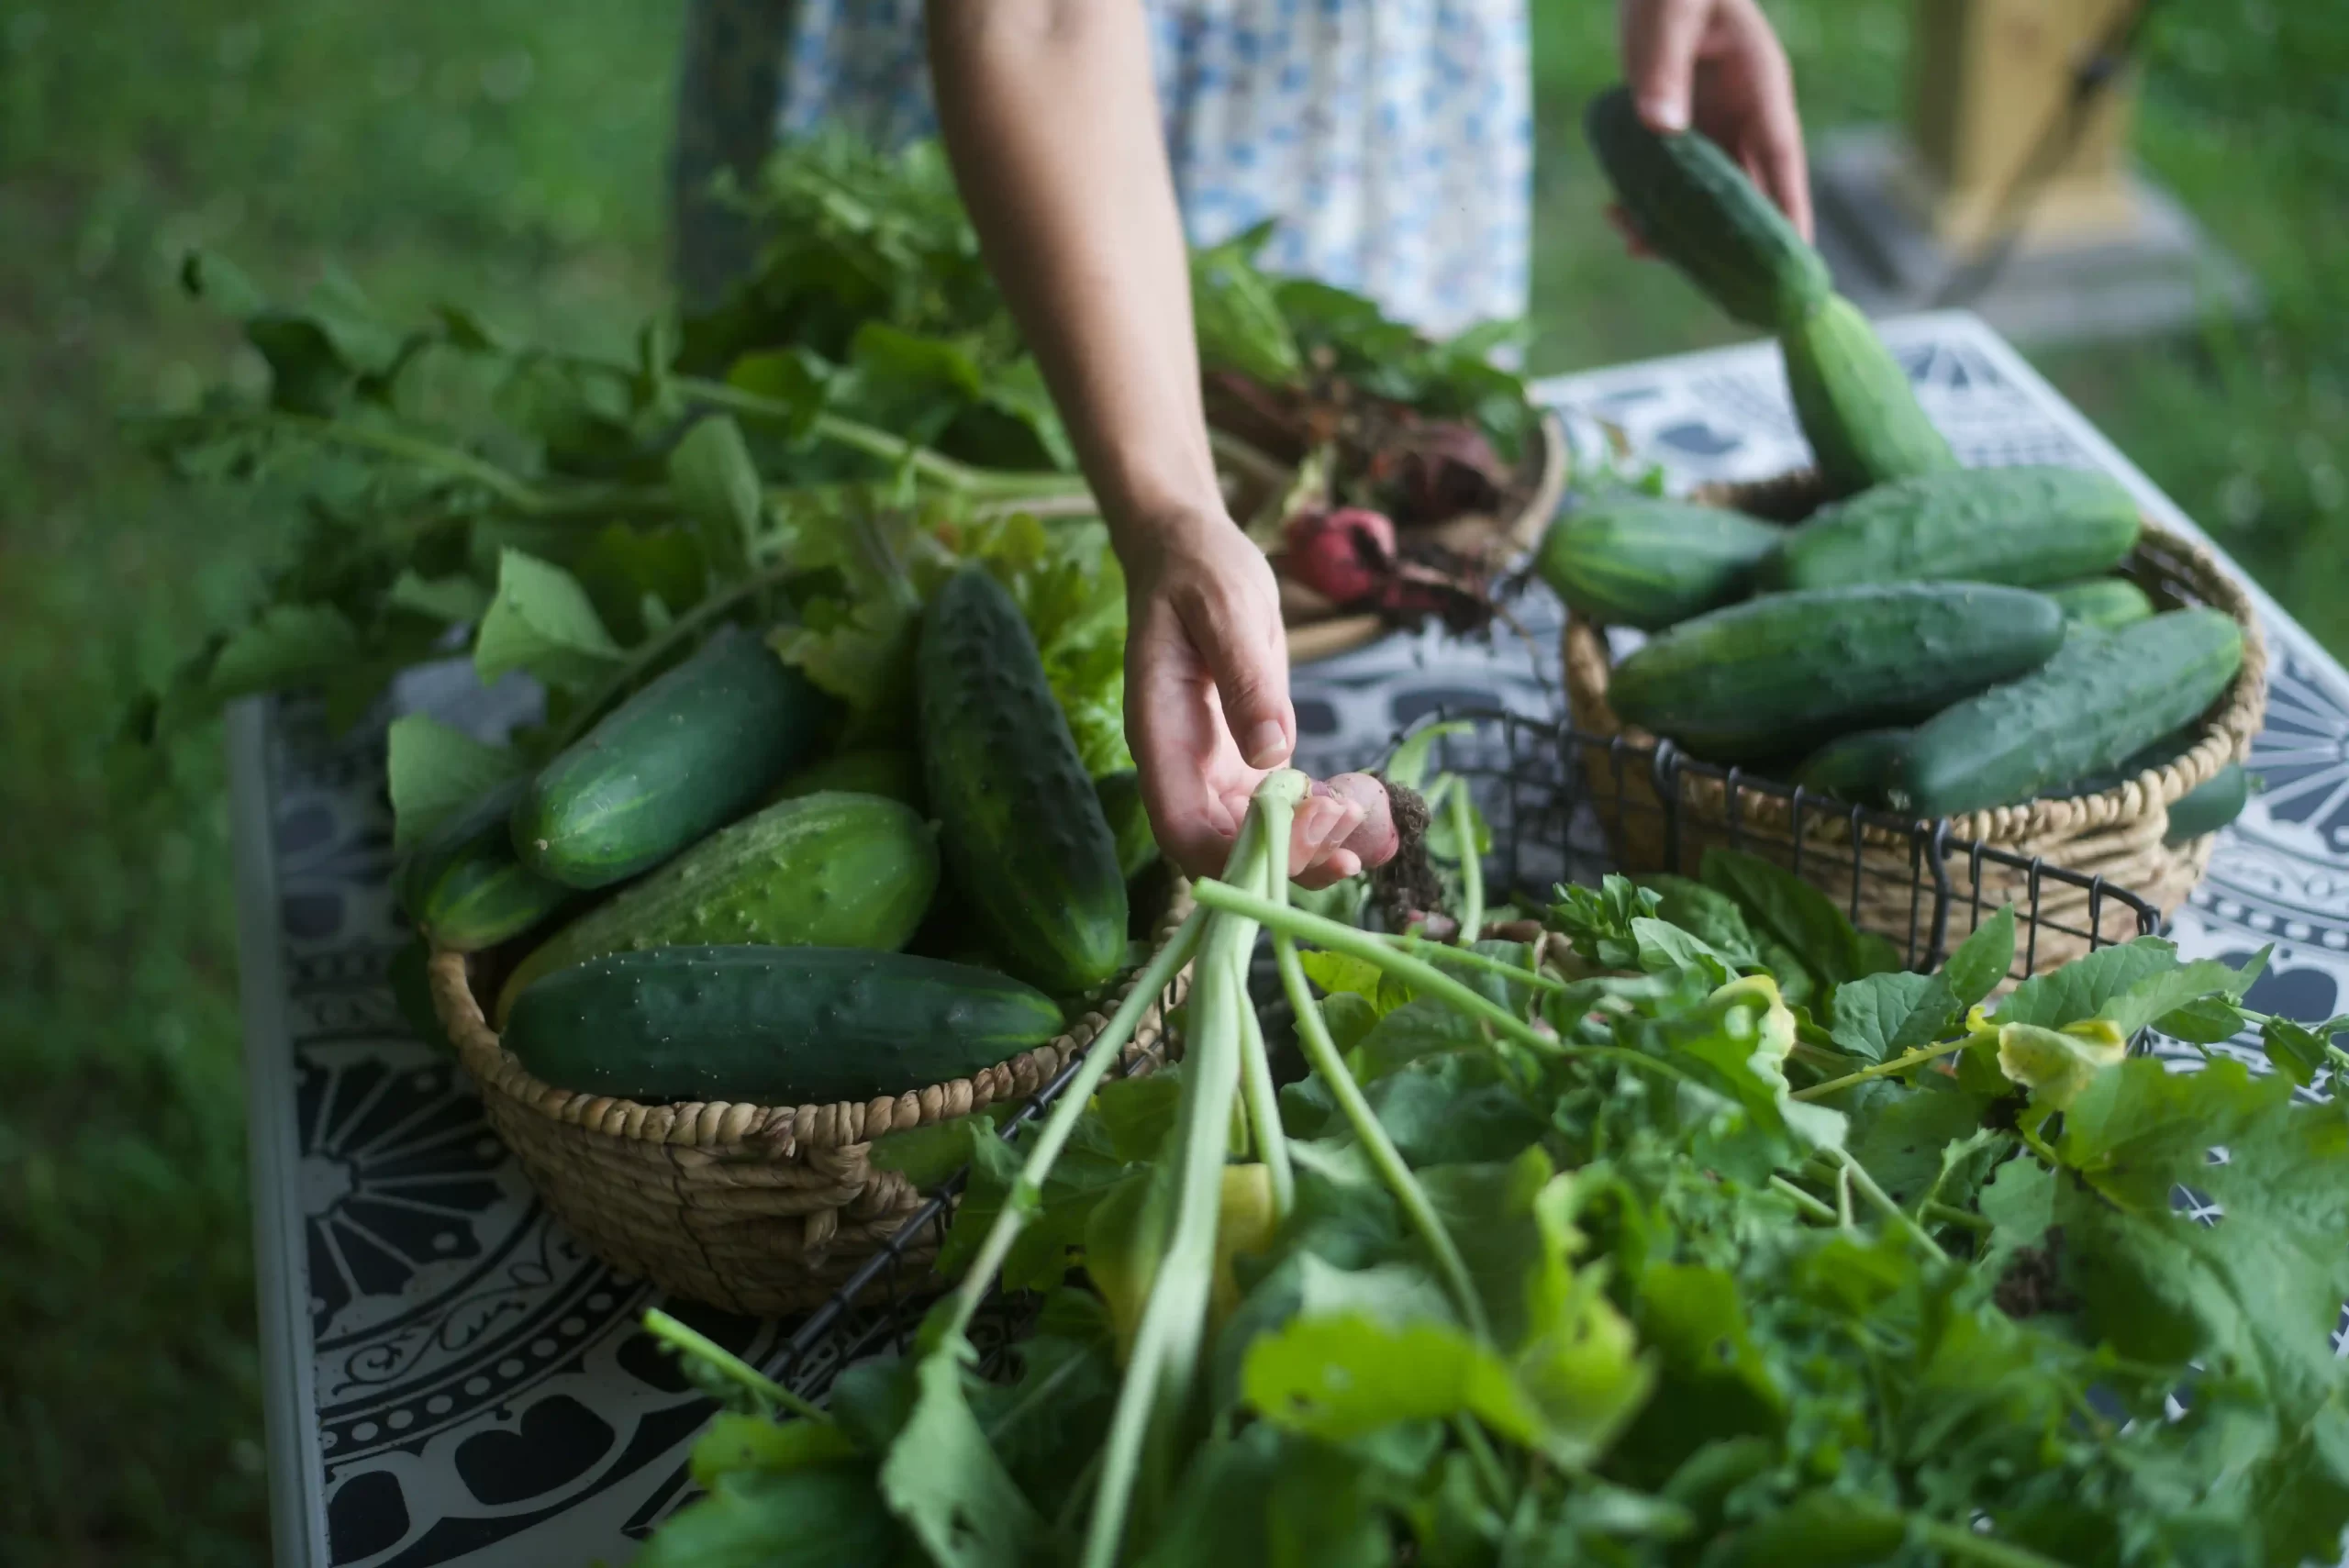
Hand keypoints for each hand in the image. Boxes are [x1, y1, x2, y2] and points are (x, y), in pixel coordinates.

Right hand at [1121, 511, 1369, 888]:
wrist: (1191, 553)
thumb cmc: (1200, 571)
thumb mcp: (1226, 609)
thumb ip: (1246, 680)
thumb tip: (1271, 753)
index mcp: (1159, 731)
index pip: (1181, 827)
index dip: (1232, 858)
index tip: (1300, 851)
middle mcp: (1180, 763)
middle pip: (1217, 845)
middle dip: (1283, 860)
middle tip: (1352, 851)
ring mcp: (1210, 764)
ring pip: (1249, 835)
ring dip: (1306, 846)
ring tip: (1367, 832)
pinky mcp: (1241, 756)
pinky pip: (1274, 807)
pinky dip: (1314, 815)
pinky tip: (1357, 804)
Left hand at [1612, 0, 1811, 247]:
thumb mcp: (1669, 16)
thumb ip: (1663, 67)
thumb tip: (1660, 128)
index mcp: (1760, 87)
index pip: (1781, 158)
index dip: (1789, 210)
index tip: (1797, 260)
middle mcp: (1743, 114)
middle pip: (1747, 189)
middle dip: (1733, 239)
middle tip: (1717, 286)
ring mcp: (1712, 123)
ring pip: (1707, 191)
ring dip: (1679, 224)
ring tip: (1636, 243)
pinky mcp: (1680, 126)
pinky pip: (1673, 177)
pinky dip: (1650, 200)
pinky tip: (1618, 213)